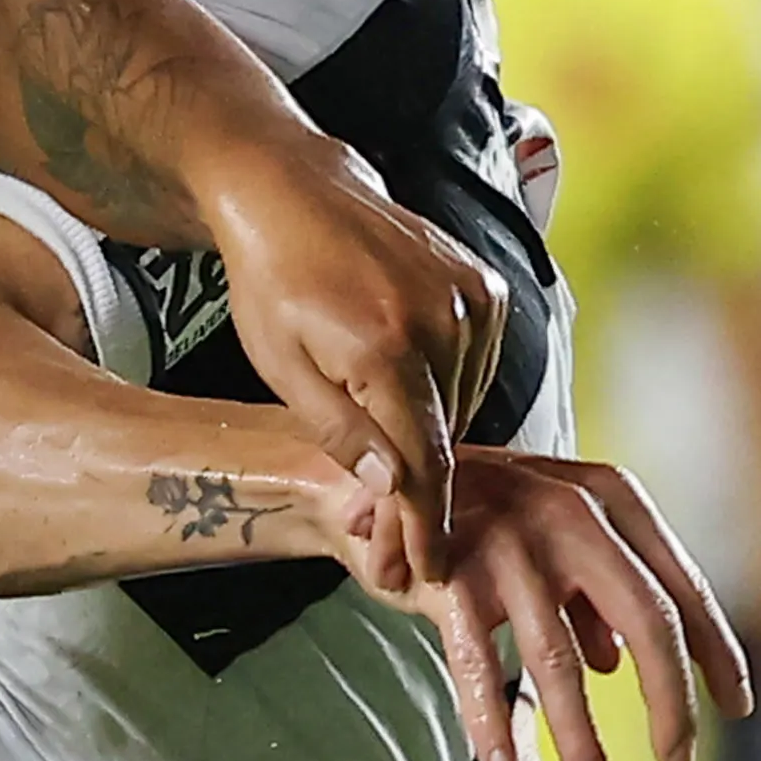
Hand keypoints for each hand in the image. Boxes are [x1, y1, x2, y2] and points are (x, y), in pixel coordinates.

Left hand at [190, 125, 507, 585]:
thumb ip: (340, 432)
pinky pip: (478, 368)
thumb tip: (392, 489)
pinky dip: (446, 389)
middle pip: (447, 439)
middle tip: (382, 525)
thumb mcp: (283, 367)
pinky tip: (402, 381)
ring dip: (431, 433)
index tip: (427, 568)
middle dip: (417, 486)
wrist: (293, 192)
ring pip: (465, 407)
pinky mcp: (487, 286)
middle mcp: (445, 320)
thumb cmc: (273, 282)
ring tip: (380, 431)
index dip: (425, 524)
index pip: (425, 461)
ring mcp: (473, 298)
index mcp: (387, 345)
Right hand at [368, 445, 739, 760]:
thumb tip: (616, 664)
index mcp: (612, 499)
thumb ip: (590, 595)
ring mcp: (511, 539)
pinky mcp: (450, 571)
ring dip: (580, 732)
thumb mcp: (553, 542)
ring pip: (560, 658)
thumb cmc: (481, 518)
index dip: (716, 652)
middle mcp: (572, 512)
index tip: (737, 709)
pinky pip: (478, 662)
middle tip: (678, 760)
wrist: (378, 476)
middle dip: (670, 700)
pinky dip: (489, 719)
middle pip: (648, 619)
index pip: (683, 587)